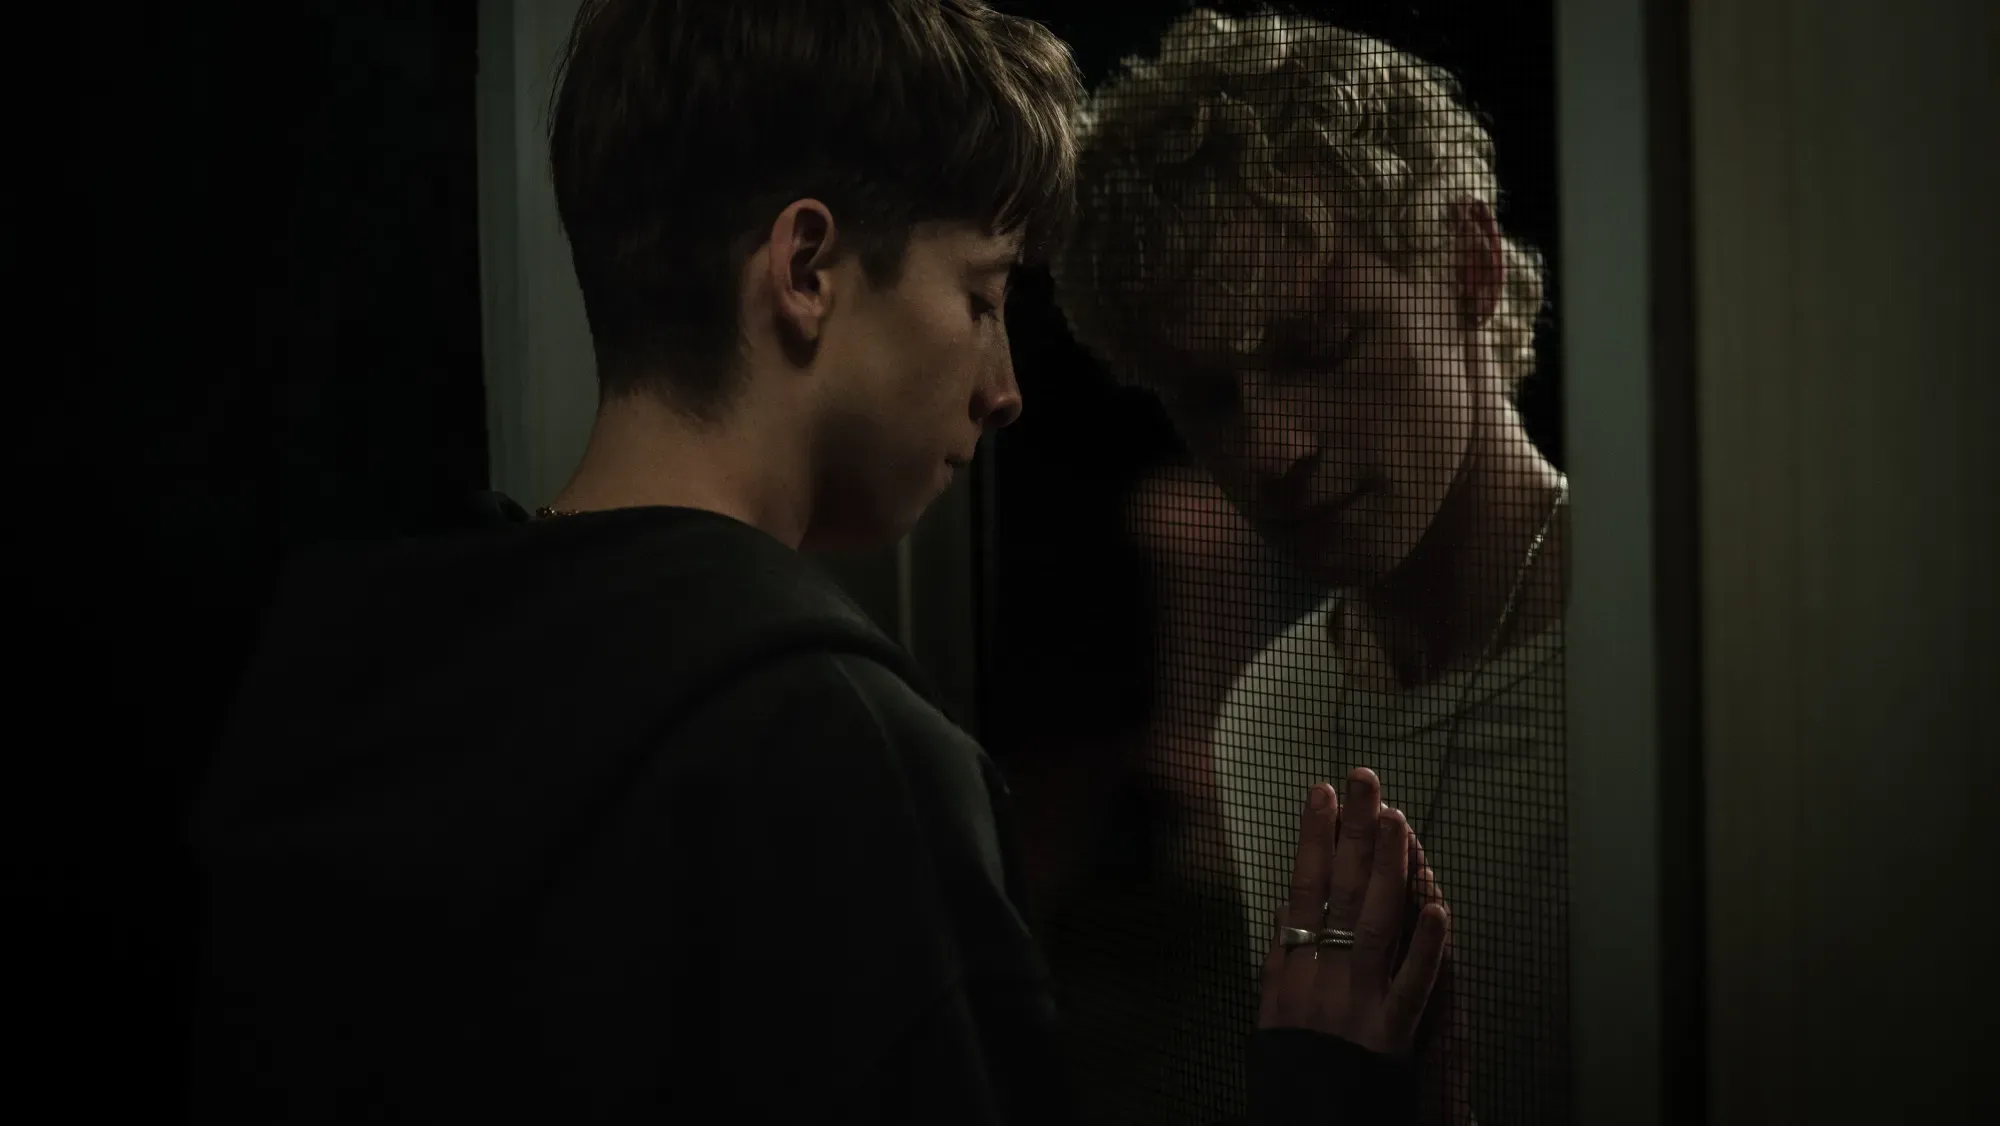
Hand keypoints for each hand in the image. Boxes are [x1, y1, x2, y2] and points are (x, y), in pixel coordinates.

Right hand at [1256, 768, 1449, 1058]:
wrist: (1308, 1115)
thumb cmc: (1294, 1059)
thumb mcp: (1271, 1004)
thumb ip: (1283, 953)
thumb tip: (1290, 902)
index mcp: (1291, 964)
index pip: (1303, 886)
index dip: (1314, 837)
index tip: (1322, 791)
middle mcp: (1323, 973)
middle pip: (1340, 890)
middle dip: (1354, 830)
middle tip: (1365, 780)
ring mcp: (1359, 999)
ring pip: (1376, 923)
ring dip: (1388, 868)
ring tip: (1397, 820)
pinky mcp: (1391, 1031)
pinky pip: (1413, 983)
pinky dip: (1427, 945)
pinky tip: (1438, 906)